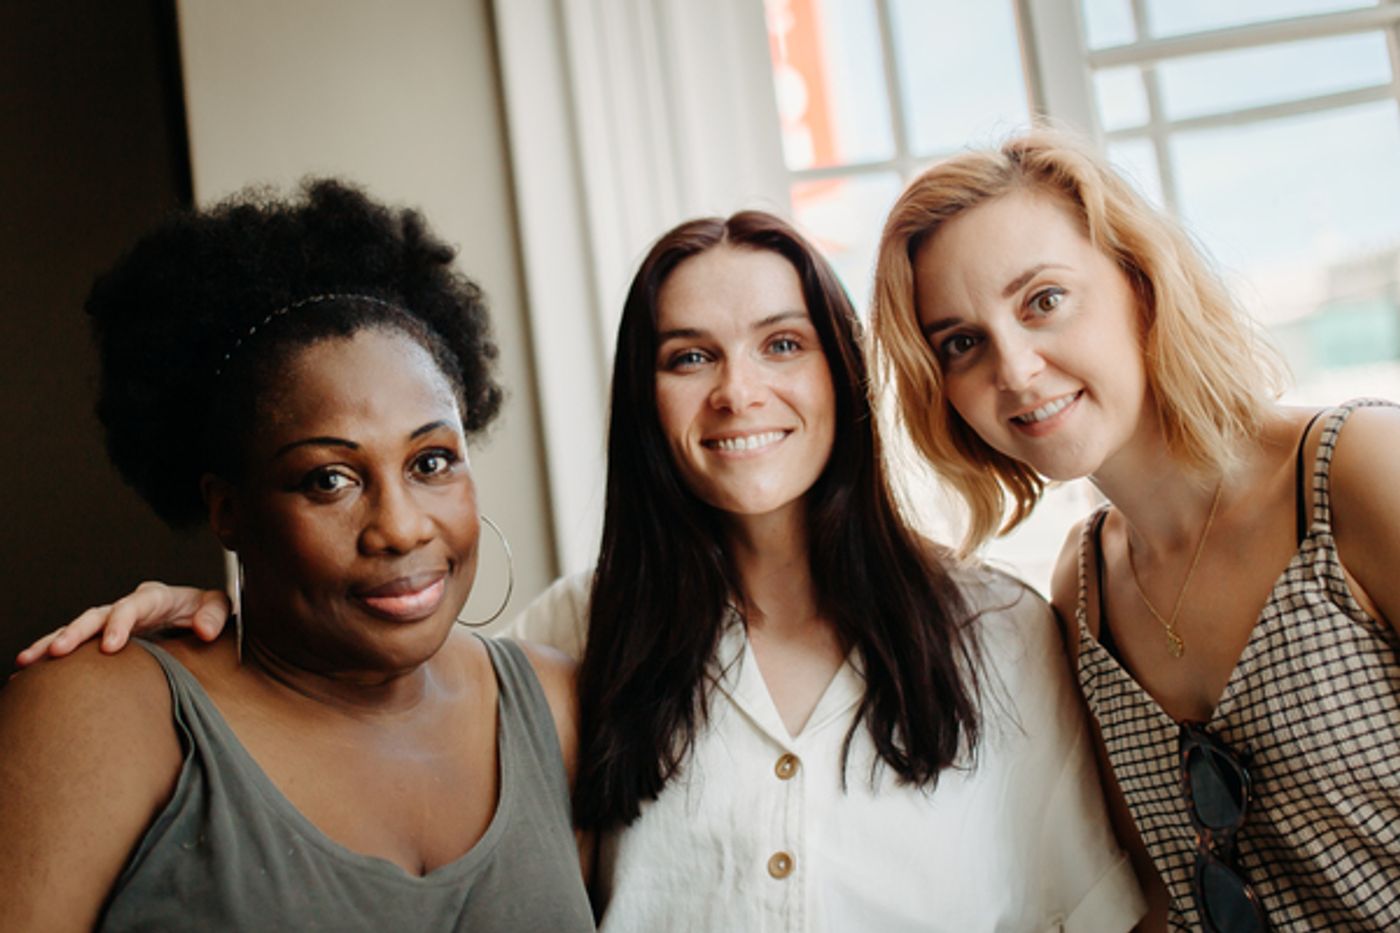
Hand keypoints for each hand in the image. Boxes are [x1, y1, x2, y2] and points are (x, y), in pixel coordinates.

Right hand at [14, 583, 229, 667]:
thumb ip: (215, 614)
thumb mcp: (217, 606)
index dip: (120, 623)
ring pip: (78, 629)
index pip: (134, 606)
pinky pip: (77, 646)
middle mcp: (129, 608)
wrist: (197, 616)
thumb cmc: (205, 611)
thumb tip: (204, 629)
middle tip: (57, 652)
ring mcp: (113, 623)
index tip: (110, 646)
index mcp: (155, 597)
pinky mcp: (104, 638)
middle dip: (76, 633)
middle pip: (96, 615)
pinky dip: (53, 656)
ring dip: (54, 643)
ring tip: (28, 661)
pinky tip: (30, 670)